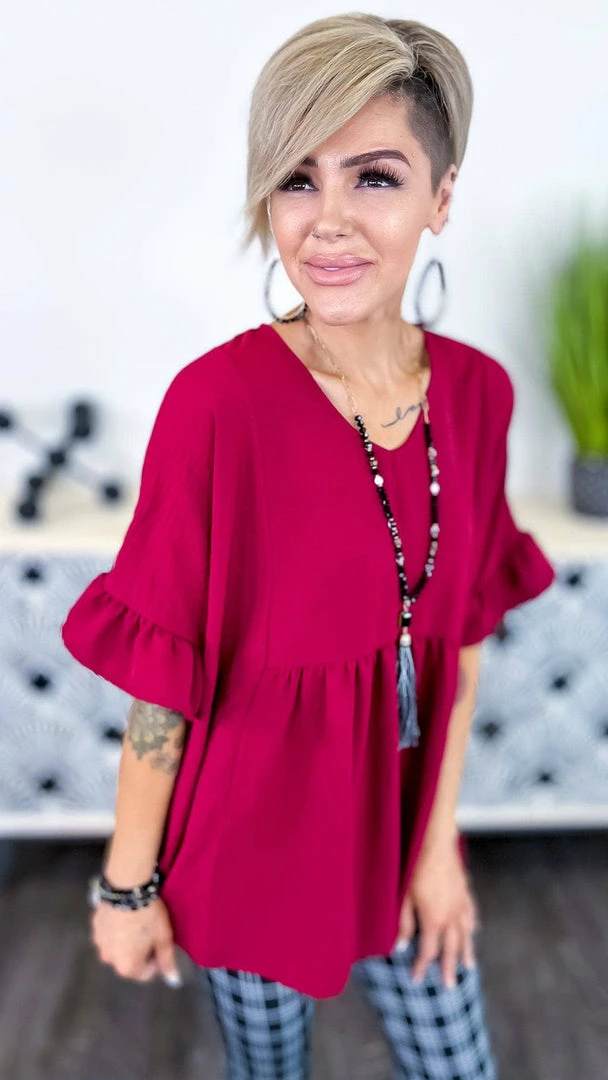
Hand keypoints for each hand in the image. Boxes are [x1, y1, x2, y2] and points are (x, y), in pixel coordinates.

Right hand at [91, 896, 181, 985]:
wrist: (126, 887)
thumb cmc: (149, 916)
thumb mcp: (163, 938)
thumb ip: (167, 962)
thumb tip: (173, 981)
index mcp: (126, 967)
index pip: (146, 974)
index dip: (157, 960)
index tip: (161, 943)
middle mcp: (109, 960)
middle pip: (130, 962)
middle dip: (140, 952)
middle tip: (150, 933)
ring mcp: (99, 943)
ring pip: (118, 948)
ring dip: (127, 941)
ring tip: (138, 923)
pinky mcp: (95, 926)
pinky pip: (109, 934)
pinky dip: (117, 930)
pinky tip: (126, 916)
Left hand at [394, 835, 479, 988]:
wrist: (436, 843)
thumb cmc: (416, 867)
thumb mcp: (404, 898)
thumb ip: (403, 925)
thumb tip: (400, 947)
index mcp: (434, 921)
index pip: (428, 952)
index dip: (421, 967)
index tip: (415, 980)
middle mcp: (451, 917)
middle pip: (451, 948)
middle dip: (448, 968)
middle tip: (450, 986)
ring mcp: (461, 905)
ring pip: (466, 934)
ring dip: (466, 952)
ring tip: (468, 967)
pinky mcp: (465, 892)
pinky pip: (471, 914)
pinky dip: (472, 925)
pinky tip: (473, 929)